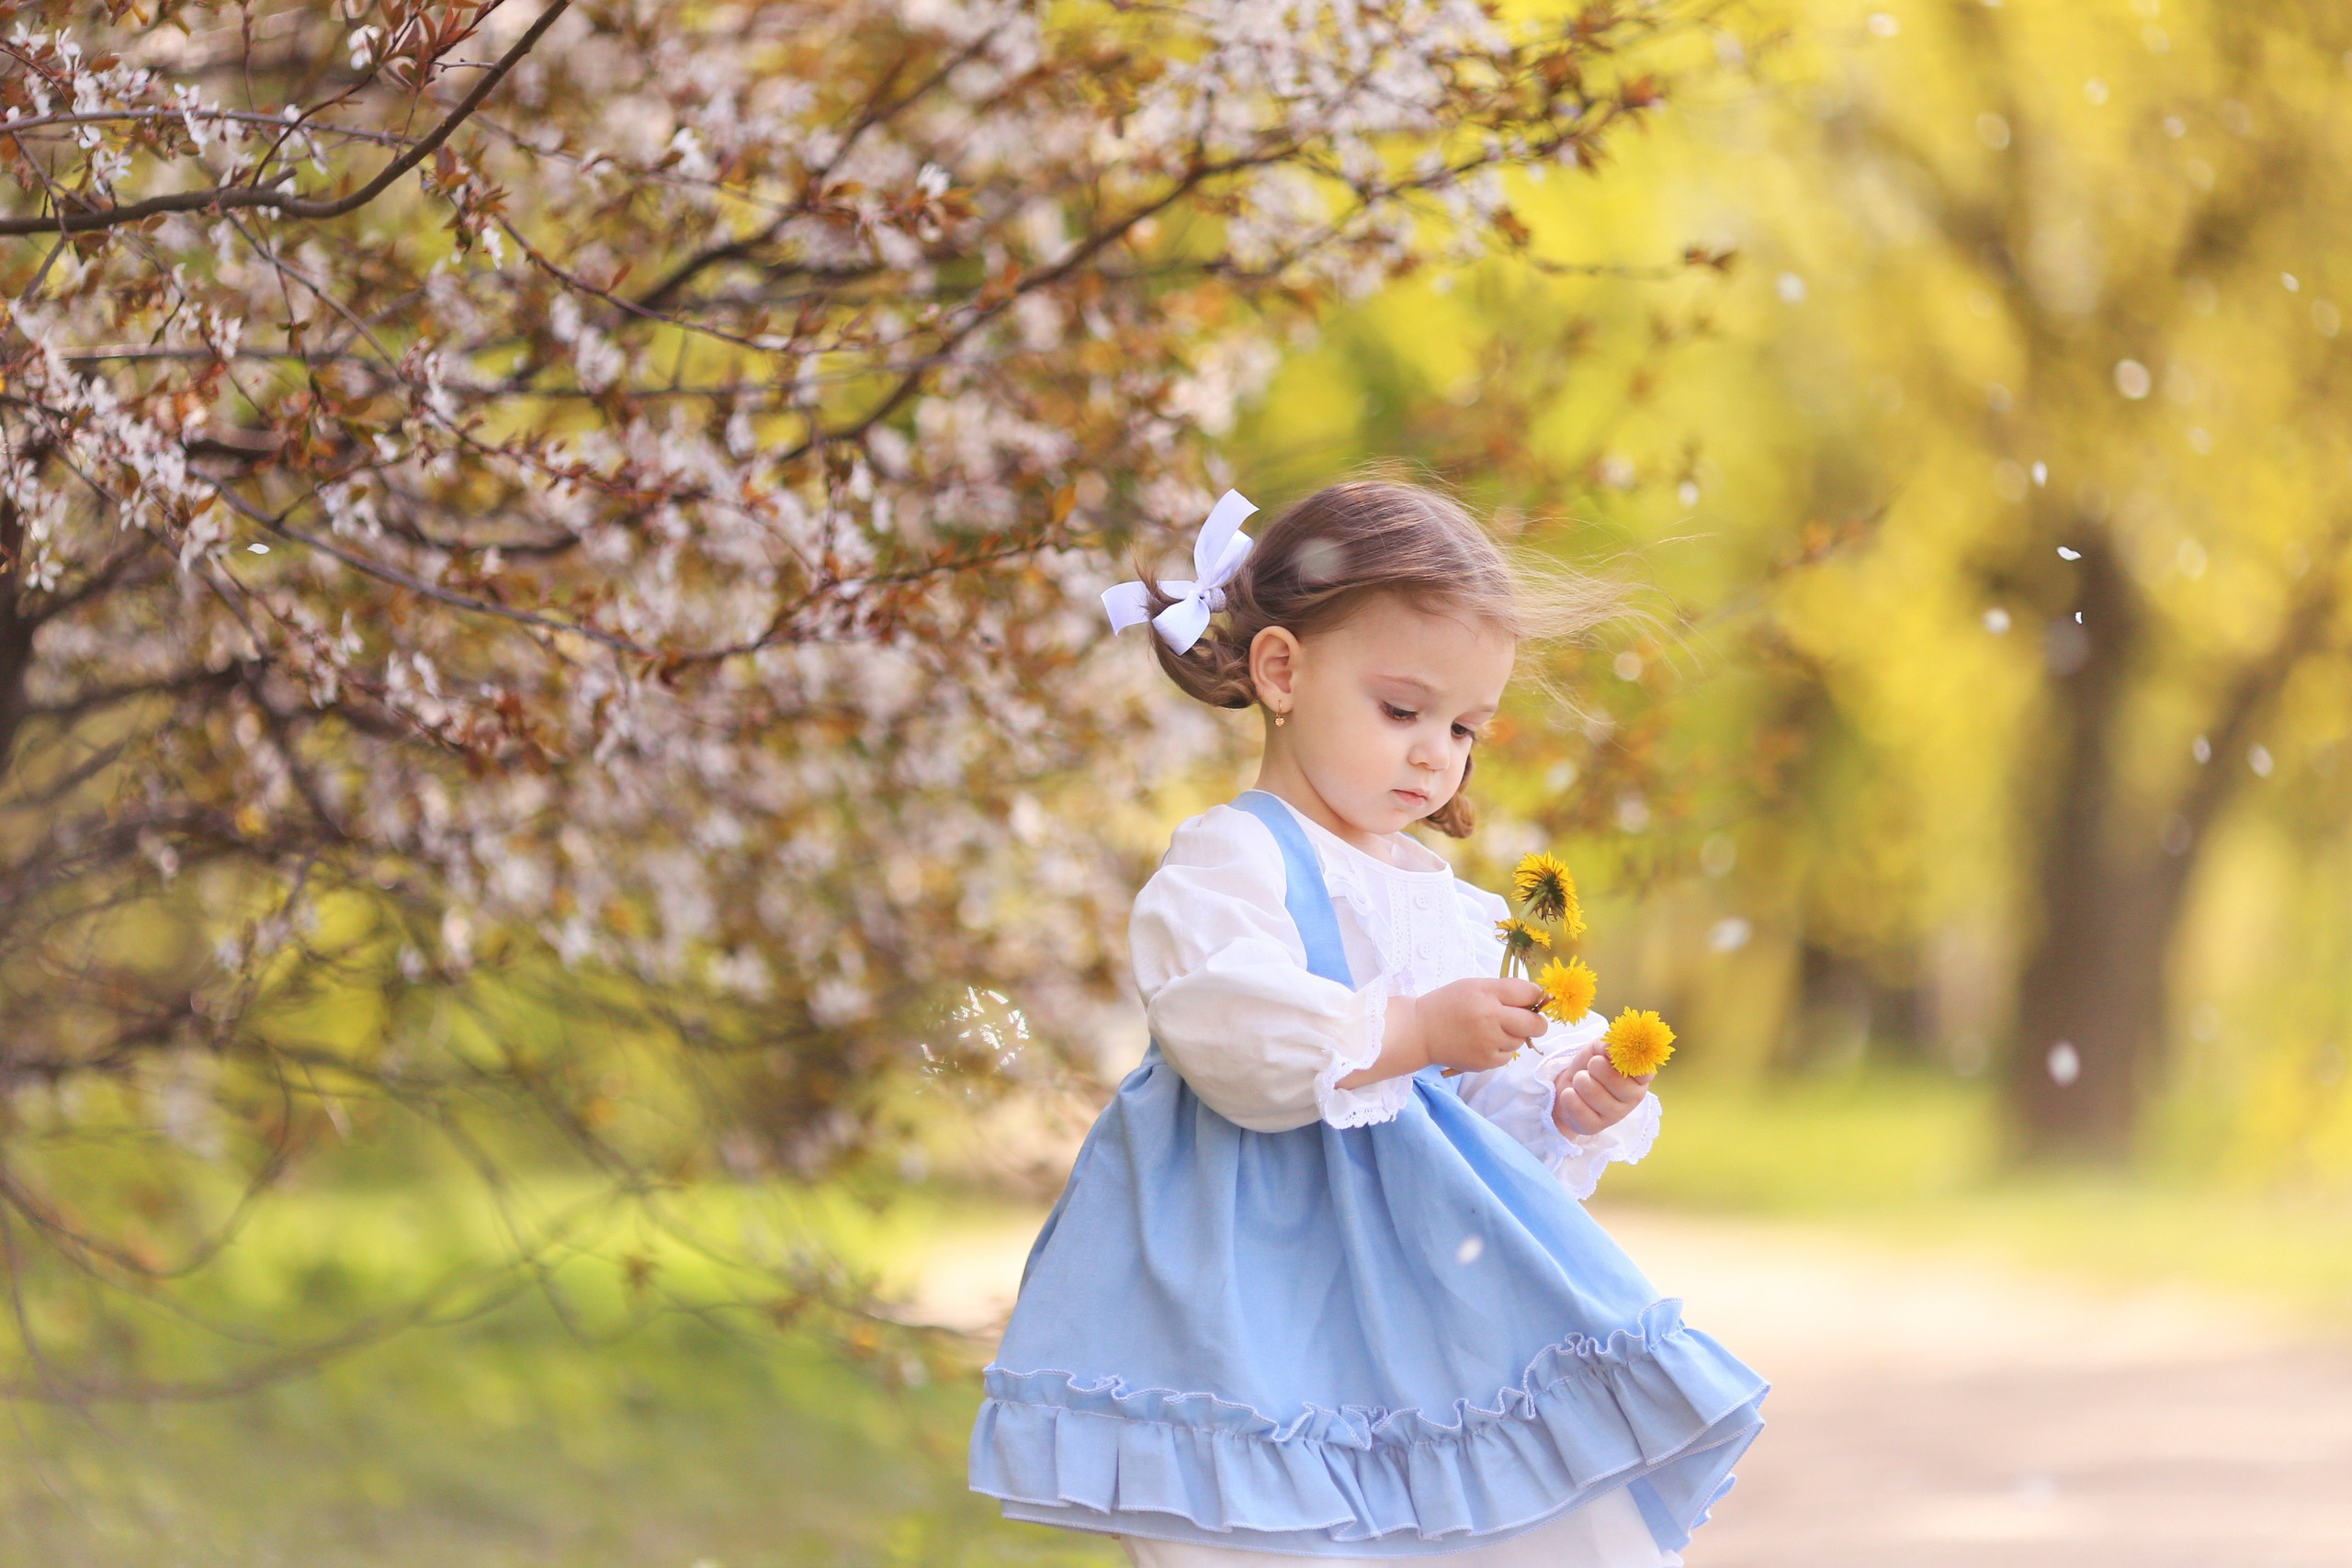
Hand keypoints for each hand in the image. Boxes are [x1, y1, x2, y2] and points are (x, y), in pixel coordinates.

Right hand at [1408, 977, 1547, 1075]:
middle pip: (1535, 1024)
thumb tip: (1537, 998)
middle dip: (1537, 1022)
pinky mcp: (1486, 1062)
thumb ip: (1505, 990)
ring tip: (1493, 1030)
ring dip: (1514, 1035)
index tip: (1529, 999)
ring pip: (1521, 1040)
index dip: (1534, 996)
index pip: (1529, 993)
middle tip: (1526, 1019)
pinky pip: (1508, 1055)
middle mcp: (1490, 1018)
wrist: (1421, 1031)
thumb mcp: (1475, 985)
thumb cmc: (1449, 1004)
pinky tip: (1485, 1042)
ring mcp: (1489, 1043)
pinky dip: (1502, 1049)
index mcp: (1487, 994)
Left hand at [1548, 1042, 1650, 1136]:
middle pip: (1616, 1081)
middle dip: (1596, 1067)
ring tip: (1580, 1079)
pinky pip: (1580, 1111)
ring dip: (1580, 1080)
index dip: (1627, 1061)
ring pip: (1594, 1094)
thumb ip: (1609, 1044)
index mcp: (1639, 1076)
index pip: (1645, 1071)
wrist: (1568, 1086)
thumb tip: (1610, 1048)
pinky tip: (1570, 1093)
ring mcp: (1616, 1115)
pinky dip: (1569, 1097)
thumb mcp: (1599, 1048)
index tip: (1611, 1055)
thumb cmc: (1591, 1065)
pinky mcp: (1596, 1127)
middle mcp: (1633, 1097)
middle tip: (1591, 1065)